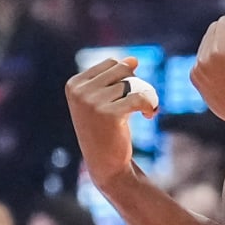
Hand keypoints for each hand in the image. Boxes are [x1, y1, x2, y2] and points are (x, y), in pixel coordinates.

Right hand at [66, 57, 154, 185]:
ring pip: (131, 83)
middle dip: (135, 83)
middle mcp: (79, 92)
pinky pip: (139, 97)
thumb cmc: (105, 132)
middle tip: (139, 102)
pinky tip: (151, 115)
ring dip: (144, 95)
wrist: (105, 165)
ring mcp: (92, 102)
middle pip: (121, 69)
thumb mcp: (104, 101)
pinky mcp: (109, 114)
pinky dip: (150, 104)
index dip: (126, 76)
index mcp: (73, 85)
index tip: (128, 95)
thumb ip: (114, 78)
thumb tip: (133, 59)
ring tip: (145, 111)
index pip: (110, 63)